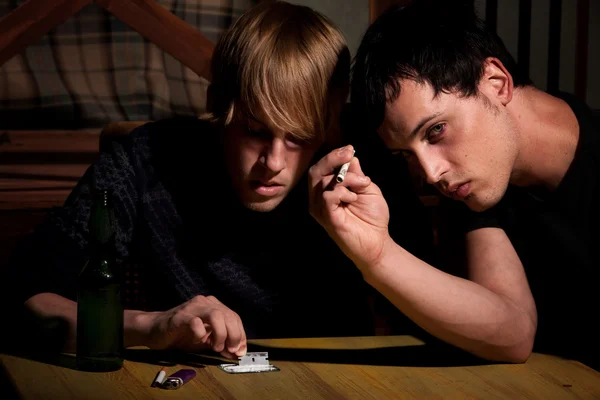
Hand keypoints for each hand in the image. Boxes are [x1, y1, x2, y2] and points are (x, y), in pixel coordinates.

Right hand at [137, 295, 246, 358]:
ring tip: (215, 347)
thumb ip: (221, 344)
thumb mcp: (205, 341)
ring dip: (220, 333)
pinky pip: (195, 323)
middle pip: (228, 315)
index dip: (240, 334)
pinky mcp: (179, 317)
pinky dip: (200, 334)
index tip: (240, 350)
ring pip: (216, 315)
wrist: (153, 329)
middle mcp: (204, 303)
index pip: (234, 317)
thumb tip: (237, 353)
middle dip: (234, 335)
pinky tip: (197, 340)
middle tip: (230, 350)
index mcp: (213, 306)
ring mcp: (192, 308)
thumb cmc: (180, 335)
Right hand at [308, 145, 391, 270]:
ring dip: (346, 178)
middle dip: (332, 159)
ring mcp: (320, 209)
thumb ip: (357, 174)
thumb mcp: (367, 189)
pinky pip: (327, 196)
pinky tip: (354, 198)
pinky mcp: (326, 217)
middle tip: (348, 153)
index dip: (334, 156)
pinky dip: (342, 192)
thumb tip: (351, 157)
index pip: (322, 168)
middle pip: (316, 171)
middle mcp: (319, 198)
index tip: (350, 149)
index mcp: (327, 190)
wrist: (378, 242)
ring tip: (362, 184)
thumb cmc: (372, 218)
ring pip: (322, 181)